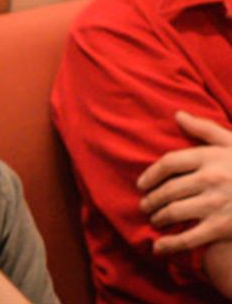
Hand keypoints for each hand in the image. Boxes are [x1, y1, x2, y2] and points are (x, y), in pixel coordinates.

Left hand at [137, 111, 231, 253]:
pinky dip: (169, 244)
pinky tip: (158, 247)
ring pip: (173, 212)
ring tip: (155, 219)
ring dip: (158, 218)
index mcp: (210, 157)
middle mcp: (210, 179)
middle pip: (167, 190)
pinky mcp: (223, 227)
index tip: (141, 184)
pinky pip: (188, 238)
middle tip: (145, 205)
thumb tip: (178, 115)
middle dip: (151, 200)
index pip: (169, 163)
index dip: (150, 175)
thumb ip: (204, 129)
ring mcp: (216, 204)